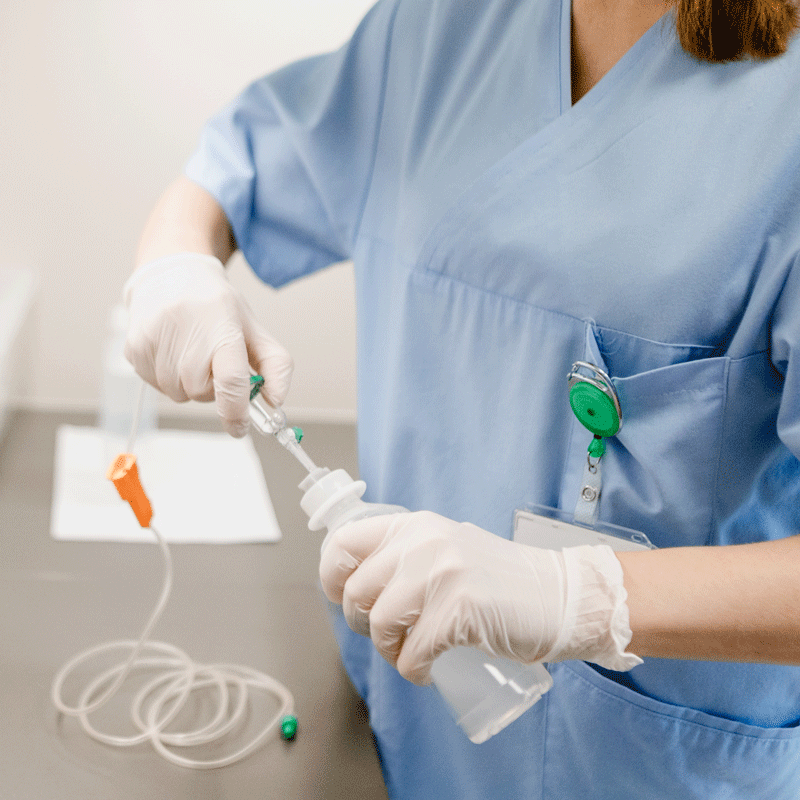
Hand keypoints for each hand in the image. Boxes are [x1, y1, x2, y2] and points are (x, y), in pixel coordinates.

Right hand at [123, 253, 292, 436]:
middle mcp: (186, 334)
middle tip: (213, 361)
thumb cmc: (216, 307)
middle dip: (212, 388)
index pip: (231, 381)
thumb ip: (276, 366)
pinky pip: (157, 387)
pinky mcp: (134, 349)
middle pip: (202, 393)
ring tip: (191, 352)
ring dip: (189, 384)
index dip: (236, 412)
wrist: (172, 276)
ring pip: (179, 394)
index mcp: (222, 329)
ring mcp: (156, 342)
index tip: (240, 426)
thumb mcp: (254, 329)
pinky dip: (169, 378)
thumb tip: (277, 401)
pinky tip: (172, 350)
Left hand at [319, 510, 641, 683]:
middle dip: (363, 624)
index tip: (342, 597)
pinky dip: (412, 670)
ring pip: (380, 624)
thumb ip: (409, 556)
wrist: (559, 596)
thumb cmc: (501, 581)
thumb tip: (359, 586)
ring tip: (409, 654)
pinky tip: (426, 670)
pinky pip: (411, 653)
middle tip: (388, 636)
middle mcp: (423, 542)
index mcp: (415, 526)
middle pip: (356, 592)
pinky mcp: (459, 609)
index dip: (331, 576)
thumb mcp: (447, 549)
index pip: (344, 542)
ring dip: (388, 651)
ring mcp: (442, 573)